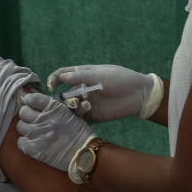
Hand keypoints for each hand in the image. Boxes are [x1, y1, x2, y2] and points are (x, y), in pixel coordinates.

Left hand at [17, 93, 93, 171]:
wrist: (84, 153)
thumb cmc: (77, 132)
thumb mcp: (68, 112)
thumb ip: (50, 106)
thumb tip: (29, 98)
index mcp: (54, 108)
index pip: (32, 98)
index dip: (30, 100)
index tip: (32, 104)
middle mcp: (45, 120)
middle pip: (23, 112)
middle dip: (27, 114)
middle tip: (34, 119)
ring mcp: (38, 135)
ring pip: (20, 126)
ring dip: (26, 128)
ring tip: (35, 131)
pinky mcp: (35, 149)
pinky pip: (21, 142)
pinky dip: (26, 142)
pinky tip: (35, 142)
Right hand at [47, 65, 162, 121]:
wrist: (139, 95)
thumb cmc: (121, 79)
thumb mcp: (100, 75)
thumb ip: (80, 76)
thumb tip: (61, 77)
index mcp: (83, 74)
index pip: (62, 75)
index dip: (54, 79)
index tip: (52, 86)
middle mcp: (82, 88)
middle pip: (64, 93)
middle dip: (64, 98)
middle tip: (72, 100)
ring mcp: (87, 102)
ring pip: (71, 106)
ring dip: (73, 106)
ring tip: (84, 105)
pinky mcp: (93, 114)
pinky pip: (80, 117)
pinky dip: (79, 115)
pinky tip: (88, 110)